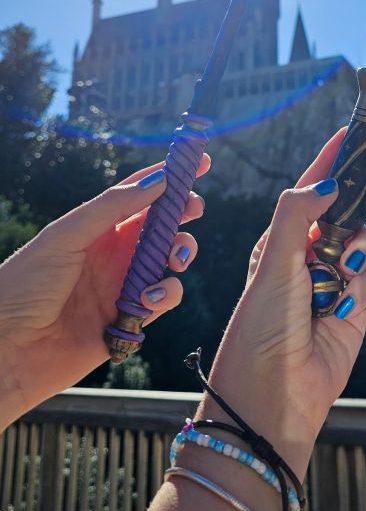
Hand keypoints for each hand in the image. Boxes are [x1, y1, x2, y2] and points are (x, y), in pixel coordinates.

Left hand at [0, 158, 208, 429]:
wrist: (6, 349)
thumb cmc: (24, 285)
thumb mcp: (66, 236)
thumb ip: (112, 207)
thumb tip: (160, 180)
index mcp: (96, 227)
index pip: (140, 193)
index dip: (170, 176)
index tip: (200, 161)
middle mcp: (114, 252)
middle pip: (162, 224)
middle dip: (184, 213)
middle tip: (194, 209)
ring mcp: (124, 284)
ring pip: (170, 260)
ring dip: (182, 252)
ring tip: (176, 257)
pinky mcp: (131, 319)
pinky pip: (165, 299)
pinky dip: (167, 294)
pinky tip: (149, 298)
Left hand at [198, 130, 365, 477]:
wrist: (274, 390)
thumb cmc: (261, 324)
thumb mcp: (273, 261)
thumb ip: (296, 213)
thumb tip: (328, 181)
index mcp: (282, 239)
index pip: (311, 190)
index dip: (332, 162)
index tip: (352, 135)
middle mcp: (309, 256)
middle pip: (348, 211)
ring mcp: (335, 282)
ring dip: (362, 248)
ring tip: (344, 267)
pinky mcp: (356, 308)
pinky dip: (365, 287)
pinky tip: (344, 306)